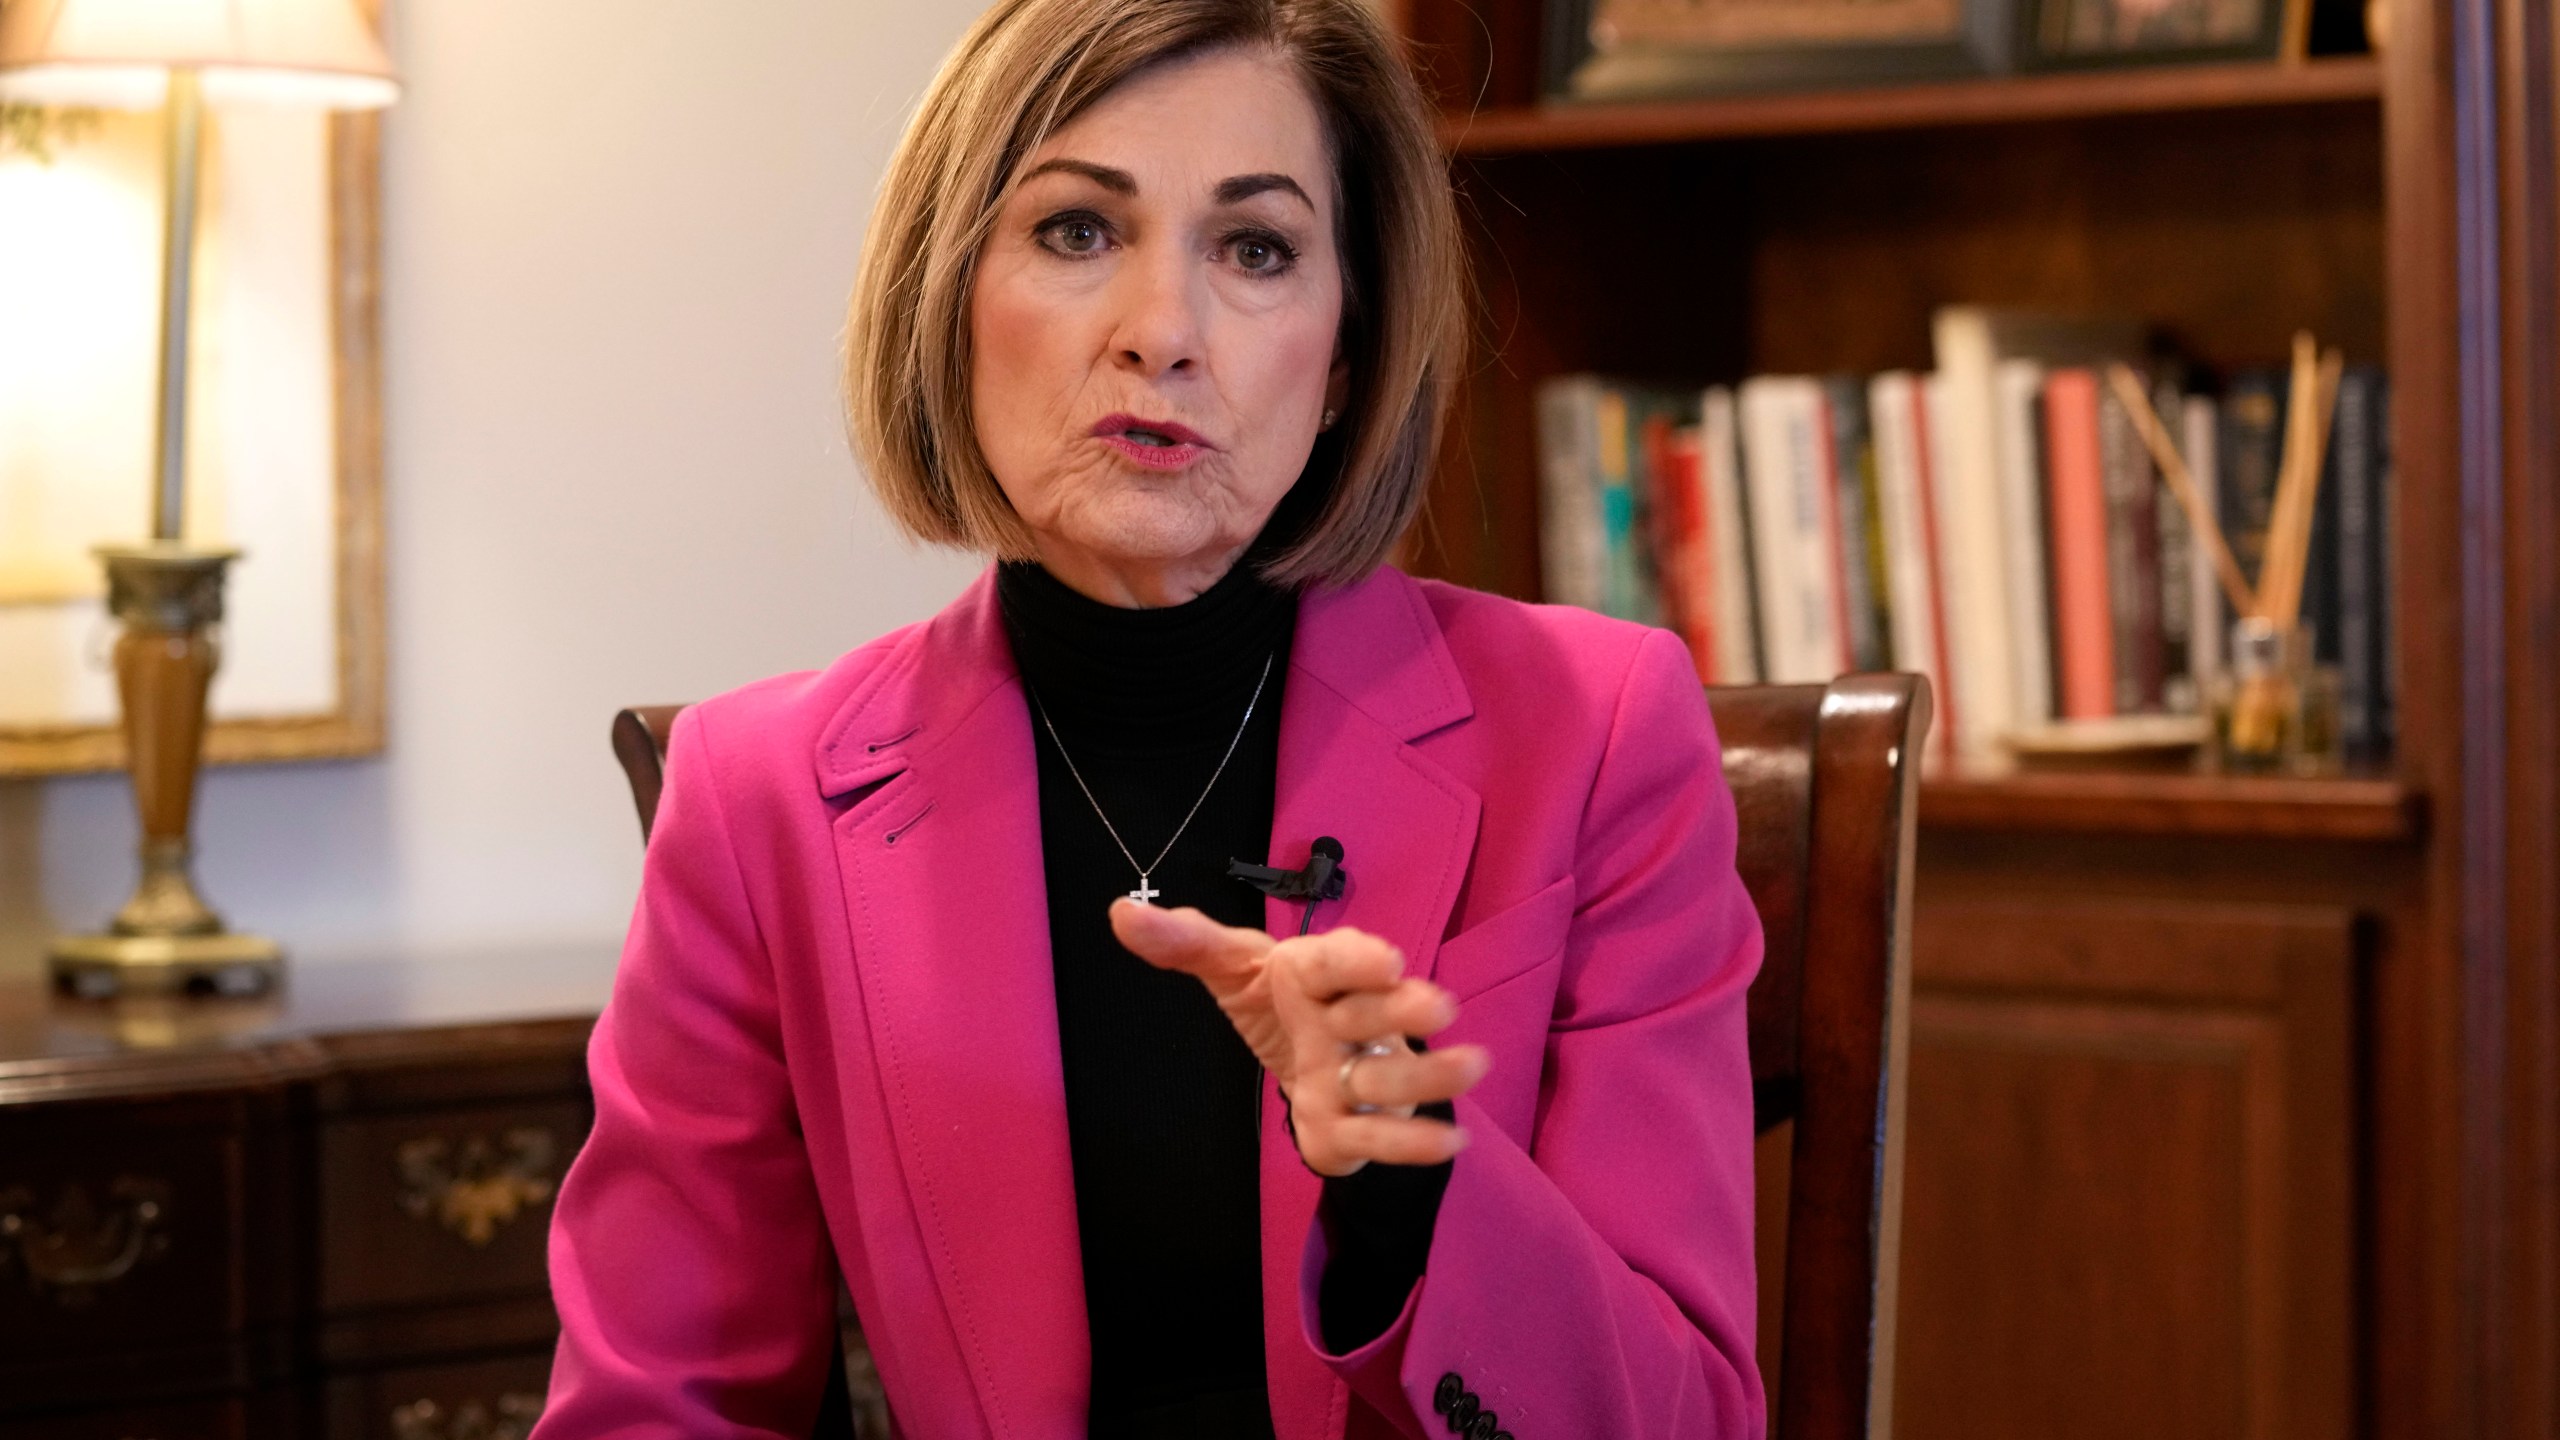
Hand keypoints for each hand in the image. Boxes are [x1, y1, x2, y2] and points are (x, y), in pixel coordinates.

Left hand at [1109, 899, 1490, 1176]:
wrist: (1303, 1054)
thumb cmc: (1276, 1001)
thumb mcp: (1228, 968)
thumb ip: (1184, 943)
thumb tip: (1121, 912)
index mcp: (1311, 973)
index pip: (1334, 960)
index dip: (1359, 959)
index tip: (1386, 957)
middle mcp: (1344, 1019)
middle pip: (1373, 1013)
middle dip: (1402, 1011)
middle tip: (1436, 1008)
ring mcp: (1356, 1072)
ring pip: (1387, 1073)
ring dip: (1426, 1074)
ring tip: (1469, 1068)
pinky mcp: (1354, 1124)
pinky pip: (1381, 1134)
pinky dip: (1411, 1141)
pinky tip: (1448, 1142)